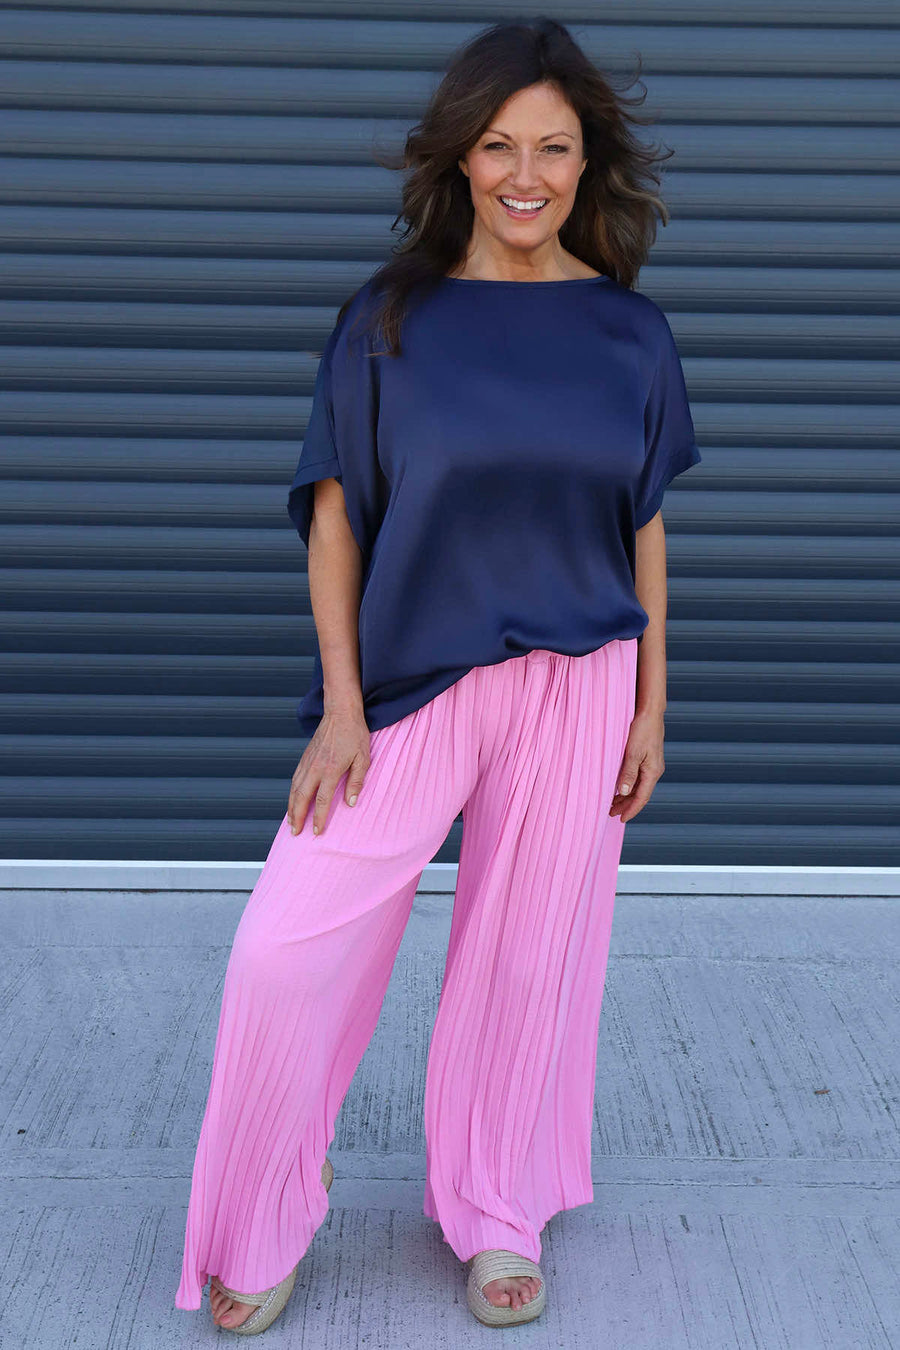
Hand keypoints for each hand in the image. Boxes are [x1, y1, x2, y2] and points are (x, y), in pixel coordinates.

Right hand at [288, 709, 370, 836]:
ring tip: (291, 823)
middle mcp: (315, 767)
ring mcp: (307, 762)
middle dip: (297, 817)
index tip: (317, 832)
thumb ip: (356, 781)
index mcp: (330, 769)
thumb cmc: (355, 734)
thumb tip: (350, 803)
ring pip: (294, 789)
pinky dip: (291, 793)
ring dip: (291, 807)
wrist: (340, 712)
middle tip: (295, 833)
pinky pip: (295, 779)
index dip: (318, 818)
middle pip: (301, 797)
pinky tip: (292, 801)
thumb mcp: (363, 758)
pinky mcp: (305, 757)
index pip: (321, 800)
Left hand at [608, 707, 664, 823]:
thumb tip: (624, 792)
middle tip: (610, 812)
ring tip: (612, 802)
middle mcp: (654, 771)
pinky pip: (639, 778)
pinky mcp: (648, 758)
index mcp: (653, 772)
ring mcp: (652, 764)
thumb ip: (628, 773)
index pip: (642, 798)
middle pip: (640, 794)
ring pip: (639, 786)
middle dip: (626, 805)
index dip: (631, 810)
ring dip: (627, 796)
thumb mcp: (633, 752)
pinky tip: (620, 786)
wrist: (650, 712)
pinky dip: (629, 785)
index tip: (620, 819)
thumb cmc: (642, 730)